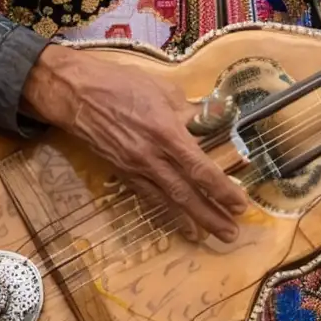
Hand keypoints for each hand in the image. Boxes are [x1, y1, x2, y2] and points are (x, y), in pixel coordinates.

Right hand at [20, 42, 247, 244]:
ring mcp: (135, 168)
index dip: (221, 189)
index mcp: (167, 133)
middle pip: (186, 193)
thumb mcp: (165, 89)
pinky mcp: (123, 173)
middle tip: (231, 233)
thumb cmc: (124, 84)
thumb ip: (190, 111)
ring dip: (191, 220)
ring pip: (167, 201)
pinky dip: (166, 211)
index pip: (200, 168)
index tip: (241, 203)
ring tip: (210, 236)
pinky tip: (178, 220)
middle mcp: (152, 157)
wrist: (79, 96)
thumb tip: (214, 119)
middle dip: (211, 215)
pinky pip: (149, 196)